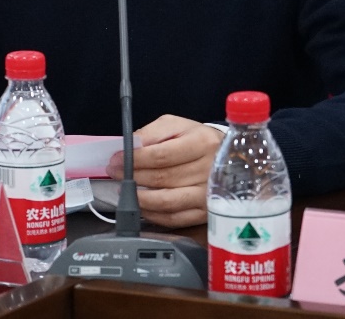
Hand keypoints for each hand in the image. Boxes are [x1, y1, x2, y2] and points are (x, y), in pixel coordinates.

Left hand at [105, 114, 223, 227]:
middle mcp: (208, 170)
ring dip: (139, 198)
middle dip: (132, 177)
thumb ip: (152, 132)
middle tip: (115, 174)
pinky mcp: (206, 213)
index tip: (116, 160)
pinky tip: (142, 206)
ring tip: (125, 191)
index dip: (134, 159)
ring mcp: (208, 195)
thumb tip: (131, 146)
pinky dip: (153, 214)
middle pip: (162, 178)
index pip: (161, 155)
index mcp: (202, 143)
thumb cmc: (197, 140)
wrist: (229, 159)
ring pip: (166, 202)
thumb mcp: (177, 126)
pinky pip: (174, 219)